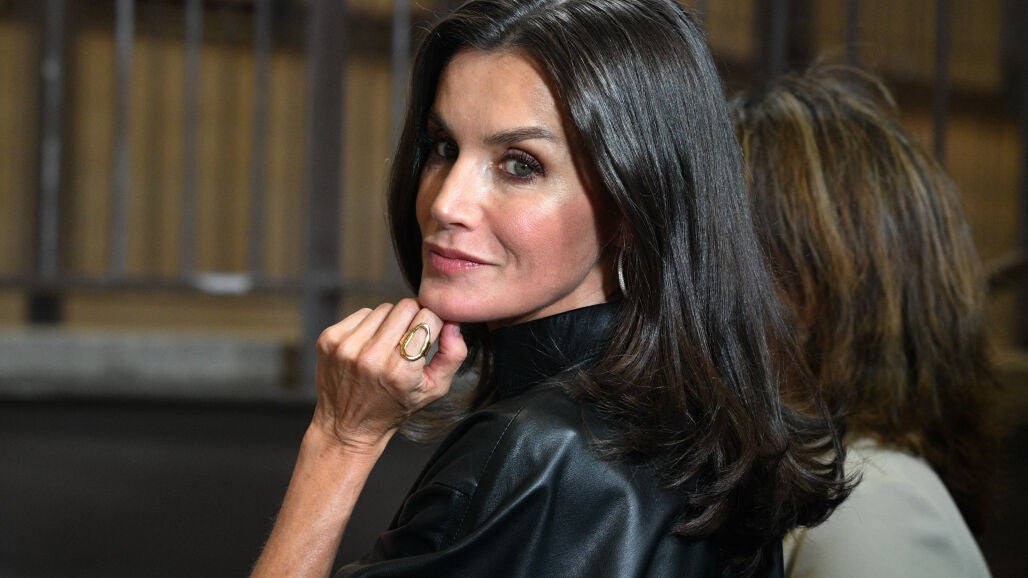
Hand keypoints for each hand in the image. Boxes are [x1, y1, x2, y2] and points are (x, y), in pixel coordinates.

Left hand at [310, 298, 466, 452]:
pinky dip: (370, 325)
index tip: (430, 333)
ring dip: (390, 322)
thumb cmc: (395, 407)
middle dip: (413, 318)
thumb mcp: (434, 389)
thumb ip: (453, 355)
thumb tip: (453, 322)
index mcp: (400, 371)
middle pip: (406, 307)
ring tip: (388, 346)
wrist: (346, 427)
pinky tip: (369, 346)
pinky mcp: (329, 339)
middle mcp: (371, 357)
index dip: (434, 323)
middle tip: (409, 339)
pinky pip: (362, 313)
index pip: (428, 318)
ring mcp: (347, 347)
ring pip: (384, 308)